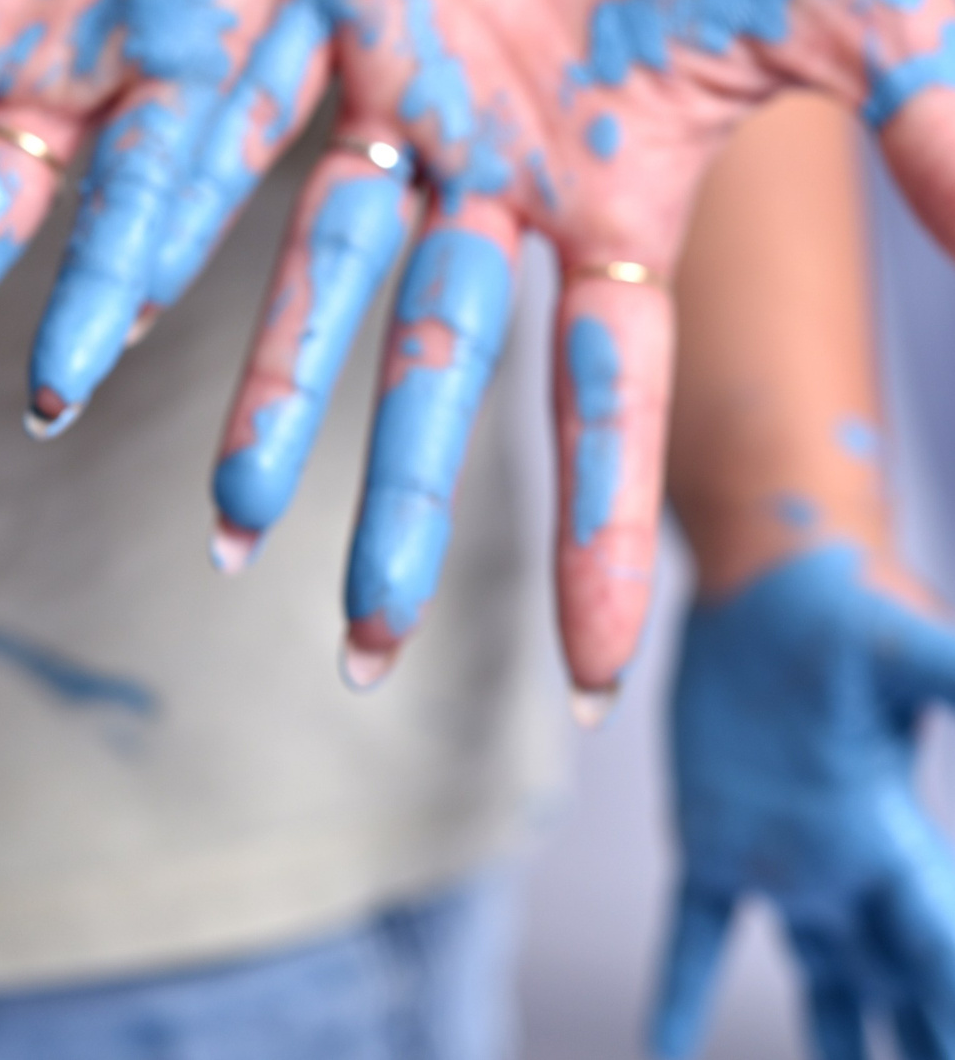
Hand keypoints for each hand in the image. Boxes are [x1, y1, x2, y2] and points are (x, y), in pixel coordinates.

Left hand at [132, 0, 954, 689]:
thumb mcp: (883, 15)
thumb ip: (943, 144)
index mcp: (614, 194)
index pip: (604, 392)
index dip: (592, 522)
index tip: (586, 671)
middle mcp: (493, 170)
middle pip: (435, 361)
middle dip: (393, 495)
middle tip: (346, 640)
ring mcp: (407, 90)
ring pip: (321, 263)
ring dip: (274, 382)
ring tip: (226, 510)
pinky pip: (236, 106)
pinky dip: (181, 192)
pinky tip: (120, 280)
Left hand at [651, 544, 954, 1058]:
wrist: (771, 574)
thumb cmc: (849, 605)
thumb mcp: (923, 651)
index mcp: (897, 836)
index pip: (939, 950)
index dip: (952, 1003)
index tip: (954, 1052)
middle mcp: (848, 864)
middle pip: (900, 985)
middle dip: (925, 1039)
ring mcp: (777, 857)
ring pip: (818, 978)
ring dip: (835, 1040)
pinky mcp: (709, 837)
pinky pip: (694, 932)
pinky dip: (677, 994)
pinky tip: (661, 1053)